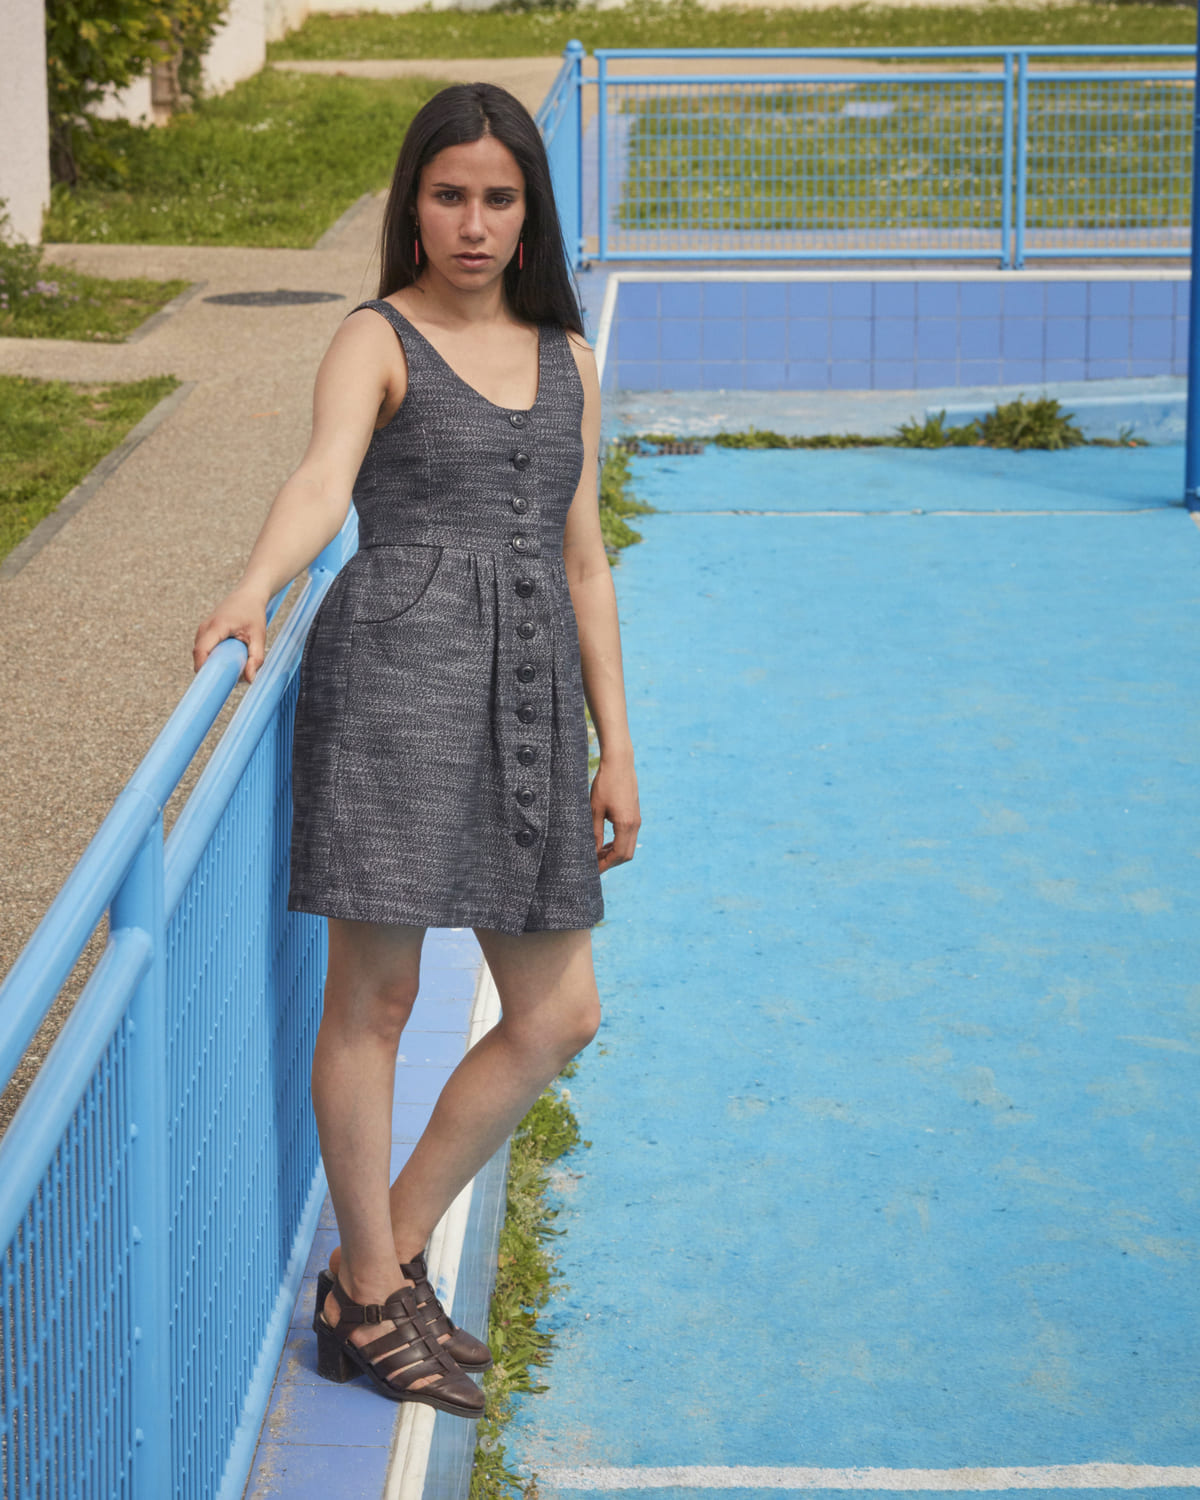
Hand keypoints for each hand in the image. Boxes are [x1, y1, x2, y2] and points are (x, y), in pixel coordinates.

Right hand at [193, 585, 267, 684]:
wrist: (248, 594)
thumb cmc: (254, 613)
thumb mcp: (259, 636)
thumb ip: (256, 658)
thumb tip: (249, 680)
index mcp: (216, 626)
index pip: (201, 651)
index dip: (203, 669)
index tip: (213, 682)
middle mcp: (204, 628)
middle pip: (200, 656)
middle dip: (213, 669)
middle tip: (235, 673)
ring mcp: (202, 630)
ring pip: (202, 654)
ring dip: (215, 663)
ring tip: (237, 660)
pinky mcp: (204, 633)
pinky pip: (205, 650)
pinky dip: (215, 656)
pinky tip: (232, 655)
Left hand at [591, 757, 639, 872]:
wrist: (620, 763)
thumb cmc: (605, 784)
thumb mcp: (595, 809)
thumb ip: (594, 832)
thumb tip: (593, 851)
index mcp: (625, 824)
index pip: (618, 854)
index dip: (605, 864)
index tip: (593, 869)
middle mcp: (635, 824)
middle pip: (626, 854)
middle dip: (611, 862)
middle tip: (594, 865)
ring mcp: (637, 820)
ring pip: (628, 846)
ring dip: (614, 854)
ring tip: (597, 855)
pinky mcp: (635, 815)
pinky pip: (629, 836)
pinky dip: (618, 844)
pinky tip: (605, 843)